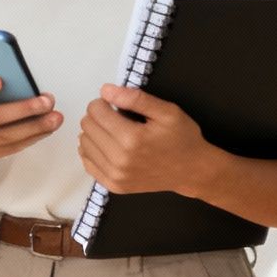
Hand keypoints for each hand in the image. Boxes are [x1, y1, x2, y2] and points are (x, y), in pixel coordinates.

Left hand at [77, 85, 213, 194]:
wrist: (193, 171)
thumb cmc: (182, 138)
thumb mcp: (167, 112)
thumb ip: (135, 98)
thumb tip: (105, 90)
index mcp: (132, 138)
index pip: (95, 111)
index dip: (102, 102)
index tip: (114, 104)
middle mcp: (120, 159)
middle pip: (87, 126)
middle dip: (97, 116)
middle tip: (115, 116)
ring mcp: (116, 176)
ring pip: (84, 143)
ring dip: (94, 132)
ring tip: (113, 131)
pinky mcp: (114, 186)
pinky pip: (87, 163)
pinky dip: (92, 151)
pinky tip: (107, 145)